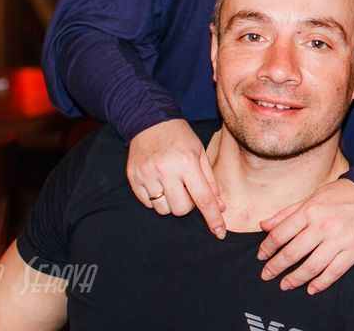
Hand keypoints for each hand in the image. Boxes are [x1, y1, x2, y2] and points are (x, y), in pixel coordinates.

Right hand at [127, 118, 224, 237]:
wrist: (149, 121)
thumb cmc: (180, 137)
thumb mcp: (200, 153)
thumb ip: (210, 181)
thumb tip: (220, 207)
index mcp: (187, 162)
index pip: (203, 198)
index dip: (213, 218)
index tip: (220, 233)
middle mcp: (166, 170)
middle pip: (181, 209)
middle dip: (187, 205)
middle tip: (186, 188)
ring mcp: (147, 175)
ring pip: (163, 209)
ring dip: (171, 202)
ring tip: (171, 183)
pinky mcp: (133, 178)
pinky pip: (147, 204)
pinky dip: (155, 198)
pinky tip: (158, 181)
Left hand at [256, 178, 353, 293]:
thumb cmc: (343, 193)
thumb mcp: (313, 196)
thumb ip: (288, 212)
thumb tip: (264, 225)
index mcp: (310, 210)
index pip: (281, 233)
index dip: (267, 247)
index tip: (261, 256)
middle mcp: (323, 226)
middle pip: (293, 253)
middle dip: (276, 267)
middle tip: (266, 275)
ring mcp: (340, 239)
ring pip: (312, 266)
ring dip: (295, 278)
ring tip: (285, 284)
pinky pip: (334, 272)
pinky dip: (321, 283)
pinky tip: (311, 288)